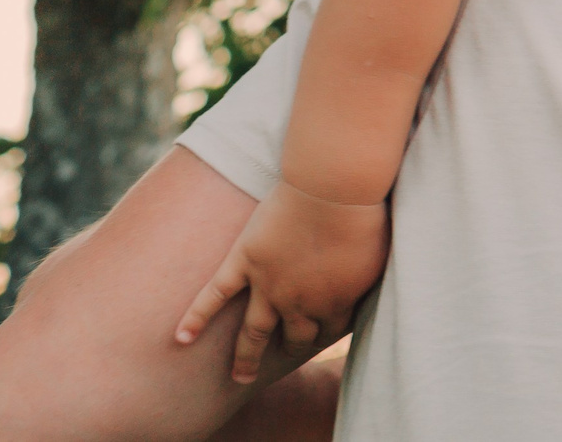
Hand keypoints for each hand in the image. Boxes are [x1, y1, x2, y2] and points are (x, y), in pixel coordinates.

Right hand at [176, 180, 389, 382]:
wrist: (336, 186)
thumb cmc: (366, 213)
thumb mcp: (380, 254)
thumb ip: (367, 278)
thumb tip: (370, 289)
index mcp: (334, 302)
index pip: (329, 331)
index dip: (325, 334)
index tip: (321, 336)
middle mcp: (298, 302)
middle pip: (294, 337)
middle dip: (292, 348)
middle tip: (286, 355)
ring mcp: (267, 284)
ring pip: (254, 331)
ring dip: (246, 357)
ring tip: (240, 376)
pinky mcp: (244, 261)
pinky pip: (214, 296)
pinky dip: (196, 317)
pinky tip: (180, 339)